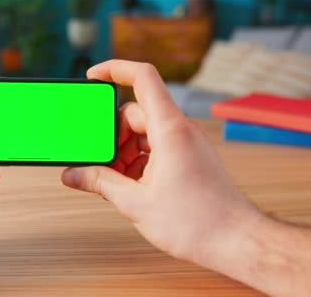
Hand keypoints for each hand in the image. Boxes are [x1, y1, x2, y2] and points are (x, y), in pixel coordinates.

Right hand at [61, 60, 263, 263]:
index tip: (92, 77)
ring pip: (144, 132)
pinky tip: (131, 185)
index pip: (143, 78)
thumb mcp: (136, 203)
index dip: (114, 69)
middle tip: (99, 162)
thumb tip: (73, 174)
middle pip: (135, 112)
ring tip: (116, 181)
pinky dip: (139, 160)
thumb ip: (100, 183)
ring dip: (124, 151)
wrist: (237, 241)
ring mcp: (187, 142)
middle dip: (111, 135)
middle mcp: (180, 129)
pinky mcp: (190, 156)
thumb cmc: (198, 223)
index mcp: (169, 130)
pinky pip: (156, 146)